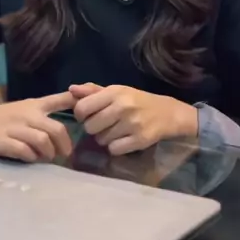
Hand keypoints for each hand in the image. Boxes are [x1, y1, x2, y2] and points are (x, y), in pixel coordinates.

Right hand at [0, 92, 74, 162]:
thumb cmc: (0, 118)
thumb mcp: (25, 110)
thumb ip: (44, 113)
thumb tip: (68, 127)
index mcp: (35, 105)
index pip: (63, 99)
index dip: (79, 105)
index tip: (87, 117)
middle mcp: (27, 114)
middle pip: (57, 128)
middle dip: (64, 145)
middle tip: (64, 155)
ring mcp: (14, 128)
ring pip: (43, 140)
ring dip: (48, 153)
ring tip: (45, 158)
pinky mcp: (2, 141)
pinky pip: (24, 151)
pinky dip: (31, 157)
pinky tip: (29, 159)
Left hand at [70, 84, 198, 155]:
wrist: (168, 113)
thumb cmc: (137, 101)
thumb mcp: (117, 91)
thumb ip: (92, 91)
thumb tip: (71, 90)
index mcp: (114, 92)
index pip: (82, 108)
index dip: (81, 115)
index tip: (88, 115)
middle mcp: (123, 106)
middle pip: (89, 127)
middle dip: (94, 128)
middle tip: (105, 124)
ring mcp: (132, 124)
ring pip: (101, 140)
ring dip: (105, 138)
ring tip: (117, 131)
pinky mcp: (140, 140)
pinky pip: (114, 150)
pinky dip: (116, 148)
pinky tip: (124, 140)